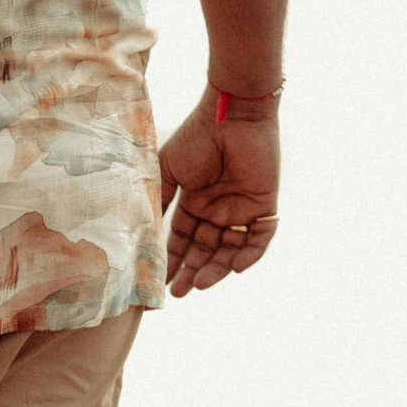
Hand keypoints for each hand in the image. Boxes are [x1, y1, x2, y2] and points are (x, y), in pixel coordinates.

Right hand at [159, 92, 279, 297]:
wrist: (231, 113)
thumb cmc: (196, 136)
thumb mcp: (168, 172)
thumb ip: (158, 202)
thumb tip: (141, 236)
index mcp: (194, 202)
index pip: (181, 241)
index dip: (170, 262)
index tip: (156, 285)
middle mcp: (217, 209)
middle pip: (204, 251)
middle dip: (191, 272)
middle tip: (178, 293)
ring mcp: (240, 207)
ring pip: (229, 249)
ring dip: (216, 269)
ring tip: (199, 285)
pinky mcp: (264, 203)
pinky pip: (260, 237)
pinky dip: (250, 254)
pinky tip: (235, 268)